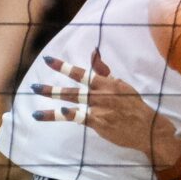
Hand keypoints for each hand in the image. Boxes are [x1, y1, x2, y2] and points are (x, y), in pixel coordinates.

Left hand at [33, 51, 180, 170]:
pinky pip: (81, 117)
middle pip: (71, 90)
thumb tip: (93, 52)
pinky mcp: (99, 123)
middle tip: (33, 87)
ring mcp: (99, 108)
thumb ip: (103, 70)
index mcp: (107, 82)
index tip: (47, 60)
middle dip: (50, 90)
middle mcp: (101, 94)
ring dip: (52, 109)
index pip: (81, 72)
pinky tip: (61, 112)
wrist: (146, 127)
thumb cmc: (132, 104)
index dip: (63, 66)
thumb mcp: (119, 84)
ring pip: (72, 105)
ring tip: (35, 113)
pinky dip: (71, 115)